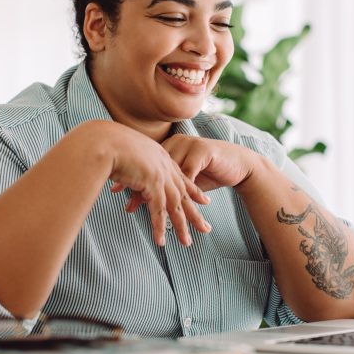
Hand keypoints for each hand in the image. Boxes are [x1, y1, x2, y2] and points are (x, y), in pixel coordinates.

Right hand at [97, 122, 211, 246]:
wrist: (103, 140)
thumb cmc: (106, 144)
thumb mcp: (124, 152)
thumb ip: (130, 162)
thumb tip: (124, 169)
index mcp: (160, 156)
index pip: (180, 176)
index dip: (193, 190)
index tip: (204, 200)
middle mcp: (164, 165)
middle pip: (183, 193)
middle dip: (194, 213)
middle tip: (205, 228)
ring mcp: (159, 175)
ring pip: (175, 205)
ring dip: (181, 226)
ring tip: (186, 243)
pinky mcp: (152, 184)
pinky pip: (158, 210)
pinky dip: (159, 227)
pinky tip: (161, 241)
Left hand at [119, 135, 259, 213]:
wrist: (237, 163)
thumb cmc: (208, 171)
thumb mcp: (182, 178)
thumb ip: (163, 184)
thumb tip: (138, 197)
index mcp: (168, 147)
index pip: (145, 163)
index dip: (131, 178)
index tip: (116, 190)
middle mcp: (176, 144)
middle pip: (154, 167)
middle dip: (140, 188)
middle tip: (127, 204)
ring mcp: (189, 146)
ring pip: (169, 172)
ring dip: (160, 193)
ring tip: (149, 210)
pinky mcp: (203, 152)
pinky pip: (188, 173)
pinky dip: (181, 190)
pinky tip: (174, 202)